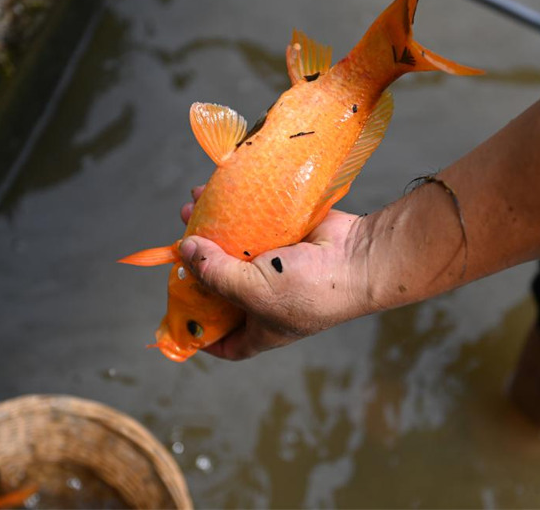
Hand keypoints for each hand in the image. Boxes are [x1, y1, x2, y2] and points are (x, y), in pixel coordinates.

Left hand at [179, 186, 370, 359]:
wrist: (359, 256)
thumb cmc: (311, 289)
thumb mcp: (253, 292)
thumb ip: (214, 274)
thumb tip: (185, 249)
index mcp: (262, 327)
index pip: (227, 343)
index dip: (202, 336)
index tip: (180, 319)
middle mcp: (267, 299)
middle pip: (222, 287)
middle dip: (197, 266)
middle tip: (179, 245)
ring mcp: (277, 267)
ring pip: (233, 250)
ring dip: (211, 230)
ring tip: (192, 209)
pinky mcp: (285, 237)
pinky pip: (252, 224)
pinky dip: (235, 211)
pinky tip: (216, 195)